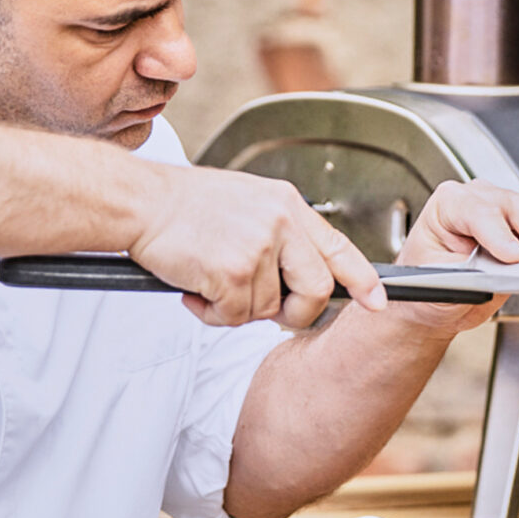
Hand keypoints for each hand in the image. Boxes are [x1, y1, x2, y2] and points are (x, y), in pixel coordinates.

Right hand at [129, 166, 386, 327]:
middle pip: (317, 289)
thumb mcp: (250, 203)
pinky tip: (194, 289)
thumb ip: (281, 234)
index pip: (340, 247)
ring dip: (236, 309)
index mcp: (288, 205)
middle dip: (295, 314)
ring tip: (209, 282)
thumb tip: (300, 276)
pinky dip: (211, 313)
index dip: (363, 280)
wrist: (140, 201)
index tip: (378, 301)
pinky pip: (234, 316)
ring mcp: (258, 246)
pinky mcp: (232, 271)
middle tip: (267, 313)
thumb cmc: (187, 206)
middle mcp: (280, 222)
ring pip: (267, 309)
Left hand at [391, 179, 518, 334]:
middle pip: (511, 205)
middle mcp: (474, 198)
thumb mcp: (441, 286)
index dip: (499, 234)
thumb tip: (504, 272)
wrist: (433, 300)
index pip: (477, 212)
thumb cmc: (429, 288)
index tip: (516, 256)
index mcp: (447, 205)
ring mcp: (499, 206)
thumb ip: (472, 276)